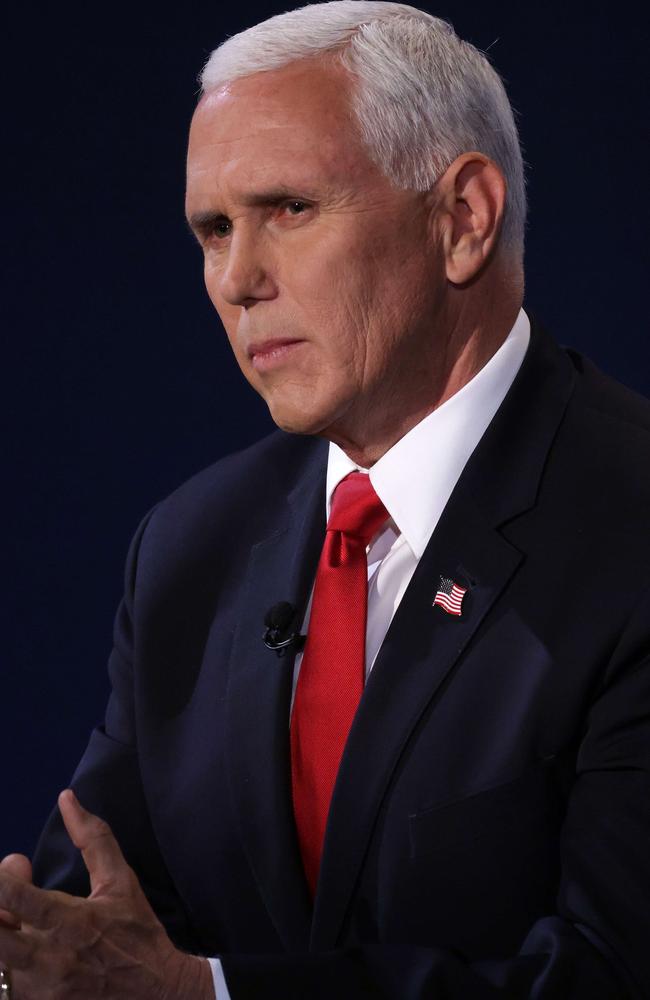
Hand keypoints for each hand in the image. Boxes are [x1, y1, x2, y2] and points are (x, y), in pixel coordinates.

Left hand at [0, 790, 214, 999]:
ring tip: (14, 922)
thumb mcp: (121, 881)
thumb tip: (66, 798)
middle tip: (4, 899)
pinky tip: (19, 952)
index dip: (1, 880)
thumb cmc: (137, 932)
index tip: (9, 867)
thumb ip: (93, 838)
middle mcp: (51, 960)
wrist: (159, 994)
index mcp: (73, 922)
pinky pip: (9, 988)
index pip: (16, 899)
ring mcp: (42, 993)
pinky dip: (7, 967)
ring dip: (2, 939)